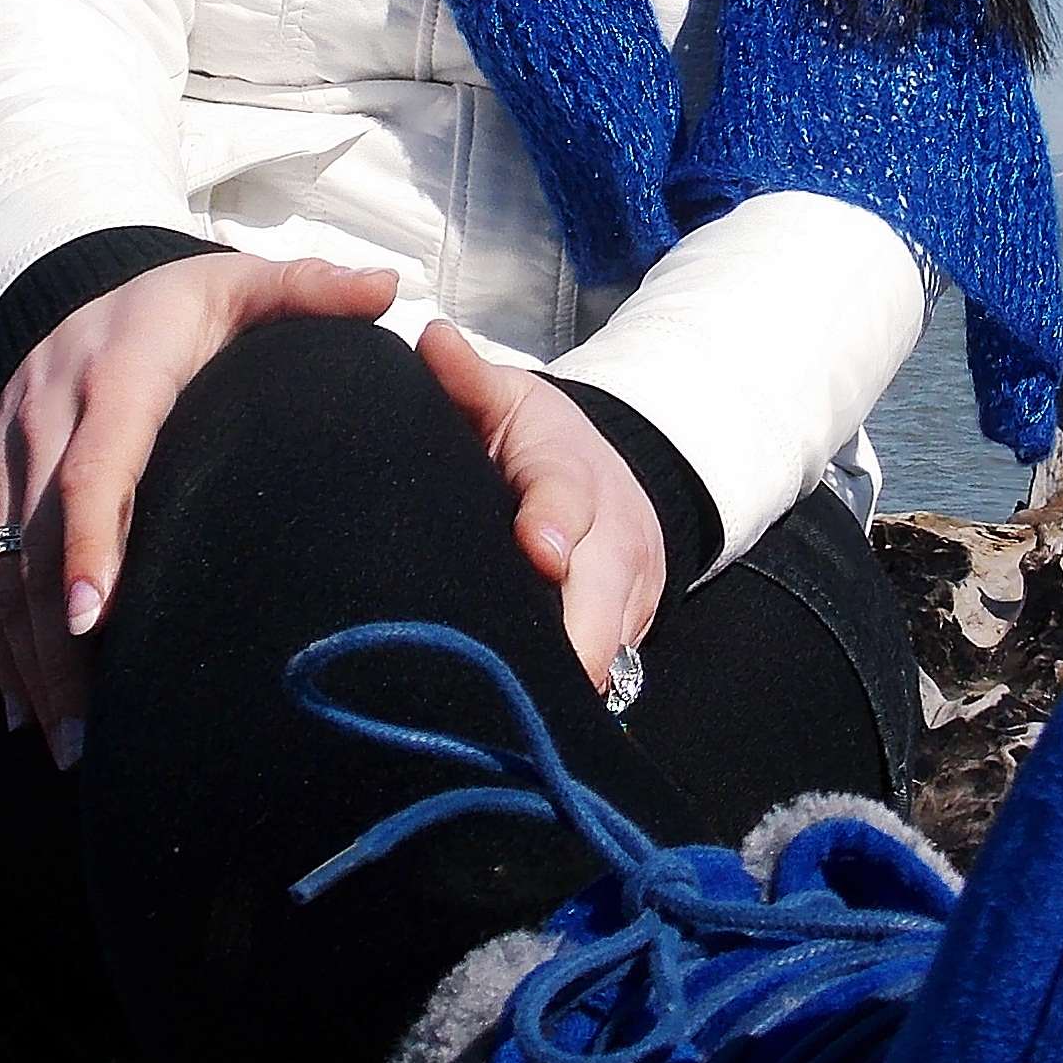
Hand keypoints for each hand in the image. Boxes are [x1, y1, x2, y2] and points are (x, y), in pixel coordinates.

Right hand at [0, 251, 396, 766]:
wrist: (82, 284)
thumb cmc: (186, 304)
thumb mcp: (244, 283)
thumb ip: (311, 290)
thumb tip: (392, 286)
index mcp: (115, 372)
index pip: (94, 466)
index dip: (89, 540)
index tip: (96, 619)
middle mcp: (46, 412)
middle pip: (36, 540)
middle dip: (54, 644)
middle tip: (88, 737)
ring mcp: (7, 448)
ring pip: (1, 568)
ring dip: (26, 662)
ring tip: (64, 748)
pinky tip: (22, 711)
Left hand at [415, 318, 667, 699]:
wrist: (605, 474)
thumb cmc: (536, 441)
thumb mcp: (505, 398)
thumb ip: (466, 378)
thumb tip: (431, 341)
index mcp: (574, 471)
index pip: (570, 498)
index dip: (555, 524)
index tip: (540, 552)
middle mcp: (617, 538)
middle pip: (601, 602)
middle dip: (568, 646)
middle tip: (515, 690)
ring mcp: (632, 593)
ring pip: (607, 650)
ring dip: (562, 683)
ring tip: (505, 719)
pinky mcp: (631, 634)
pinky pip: (607, 675)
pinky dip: (568, 696)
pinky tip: (522, 721)